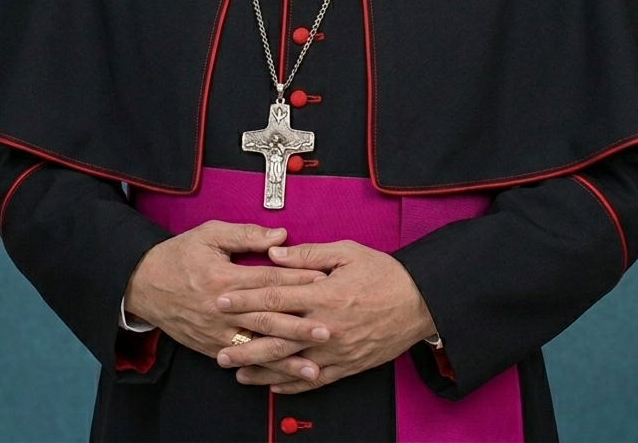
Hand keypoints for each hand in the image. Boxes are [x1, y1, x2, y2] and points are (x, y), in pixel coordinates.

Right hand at [124, 221, 330, 382]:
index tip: (322, 281)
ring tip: (313, 364)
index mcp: (223, 279)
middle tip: (326, 328)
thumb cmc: (179, 255)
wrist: (144, 284)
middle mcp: (221, 310)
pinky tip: (282, 373)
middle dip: (298, 325)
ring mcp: (216, 332)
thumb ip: (246, 235)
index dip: (296, 280)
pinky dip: (263, 367)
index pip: (268, 280)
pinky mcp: (211, 346)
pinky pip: (241, 359)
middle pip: (266, 318)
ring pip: (256, 346)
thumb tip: (280, 236)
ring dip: (286, 356)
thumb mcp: (210, 235)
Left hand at [214, 240, 436, 392]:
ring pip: (290, 363)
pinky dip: (290, 383)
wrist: (420, 302)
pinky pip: (313, 380)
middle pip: (275, 335)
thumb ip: (309, 253)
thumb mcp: (347, 252)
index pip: (274, 297)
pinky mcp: (346, 366)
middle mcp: (325, 326)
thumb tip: (275, 254)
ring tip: (235, 369)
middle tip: (217, 343)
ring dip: (259, 367)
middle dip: (243, 339)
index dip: (245, 299)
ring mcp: (335, 350)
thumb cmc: (384, 273)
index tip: (221, 300)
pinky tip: (270, 385)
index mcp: (323, 294)